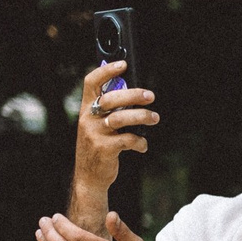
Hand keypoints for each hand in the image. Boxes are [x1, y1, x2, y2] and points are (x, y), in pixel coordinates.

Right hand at [74, 61, 157, 192]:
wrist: (89, 176)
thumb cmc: (98, 146)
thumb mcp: (97, 125)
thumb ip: (110, 110)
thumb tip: (135, 94)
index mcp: (86, 109)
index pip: (91, 83)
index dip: (106, 71)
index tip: (123, 64)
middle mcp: (88, 119)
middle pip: (111, 99)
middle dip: (133, 95)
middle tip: (150, 96)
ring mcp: (95, 134)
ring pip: (122, 119)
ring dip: (142, 117)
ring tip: (155, 118)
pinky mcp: (105, 149)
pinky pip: (128, 140)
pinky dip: (140, 141)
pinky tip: (142, 145)